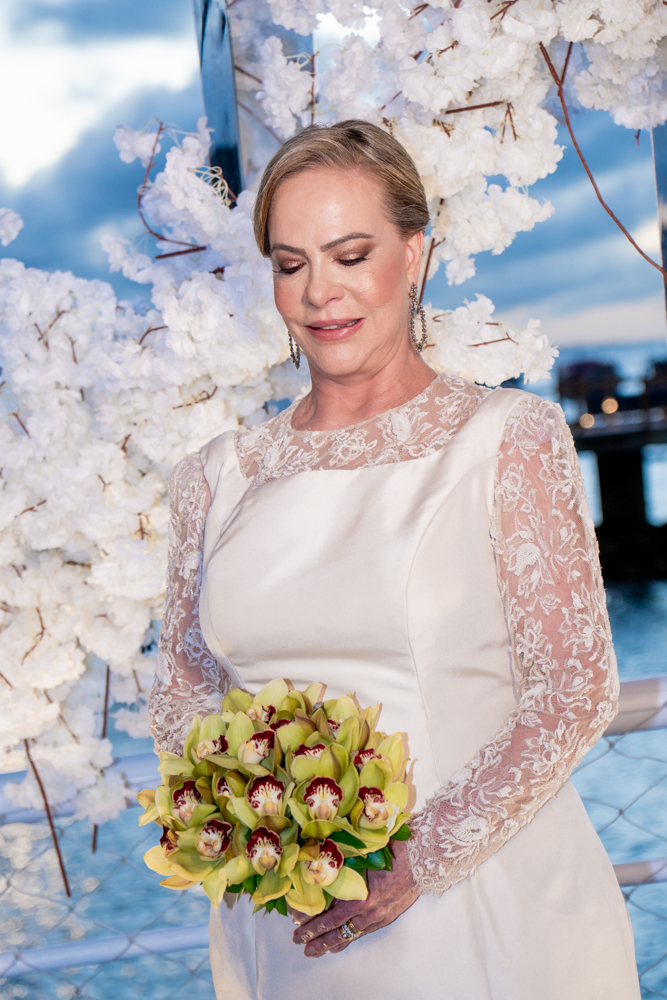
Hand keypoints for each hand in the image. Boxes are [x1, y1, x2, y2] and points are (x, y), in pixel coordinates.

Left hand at [292, 839, 418, 957]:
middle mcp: (370, 911)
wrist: (422, 856)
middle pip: (338, 931)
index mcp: (362, 897)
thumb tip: (320, 868)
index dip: (313, 927)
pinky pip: (365, 931)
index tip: (298, 931)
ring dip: (333, 943)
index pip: (330, 917)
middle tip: (302, 945)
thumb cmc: (393, 849)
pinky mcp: (388, 916)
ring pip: (352, 934)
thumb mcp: (364, 856)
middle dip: (318, 940)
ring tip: (318, 951)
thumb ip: (344, 866)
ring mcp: (380, 915)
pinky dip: (352, 937)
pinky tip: (343, 943)